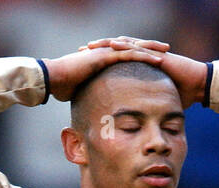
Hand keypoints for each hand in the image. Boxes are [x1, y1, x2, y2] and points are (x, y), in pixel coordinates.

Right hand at [45, 39, 166, 102]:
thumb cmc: (63, 87)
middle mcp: (106, 52)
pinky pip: (128, 54)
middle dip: (150, 49)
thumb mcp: (82, 92)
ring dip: (151, 49)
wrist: (52, 79)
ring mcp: (106, 52)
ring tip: (166, 51)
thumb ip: (91, 95)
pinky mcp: (105, 55)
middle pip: (133, 48)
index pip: (125, 56)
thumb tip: (93, 108)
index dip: (140, 57)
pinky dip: (144, 56)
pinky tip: (157, 59)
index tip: (153, 61)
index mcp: (102, 59)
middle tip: (166, 51)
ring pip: (134, 48)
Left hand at [79, 38, 207, 107]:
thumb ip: (145, 112)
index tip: (84, 66)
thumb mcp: (156, 105)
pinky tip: (112, 45)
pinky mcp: (156, 53)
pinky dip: (125, 45)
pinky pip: (137, 47)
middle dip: (98, 50)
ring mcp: (149, 53)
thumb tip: (135, 130)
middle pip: (115, 50)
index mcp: (139, 68)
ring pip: (123, 44)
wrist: (198, 86)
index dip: (100, 63)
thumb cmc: (181, 96)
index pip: (116, 62)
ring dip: (106, 44)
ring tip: (91, 45)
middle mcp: (142, 57)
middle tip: (80, 51)